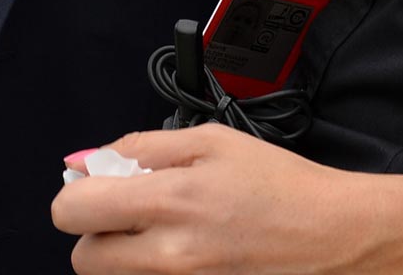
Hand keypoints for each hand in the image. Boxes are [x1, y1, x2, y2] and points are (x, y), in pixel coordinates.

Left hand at [52, 125, 402, 274]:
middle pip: (83, 258)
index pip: (75, 212)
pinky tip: (177, 240)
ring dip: (119, 250)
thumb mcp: (211, 140)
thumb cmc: (276, 182)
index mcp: (170, 200)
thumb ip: (142, 148)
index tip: (98, 180)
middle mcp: (169, 254)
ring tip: (157, 223)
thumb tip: (89, 161)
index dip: (77, 193)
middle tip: (126, 207)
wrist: (327, 233)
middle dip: (93, 229)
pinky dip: (149, 263)